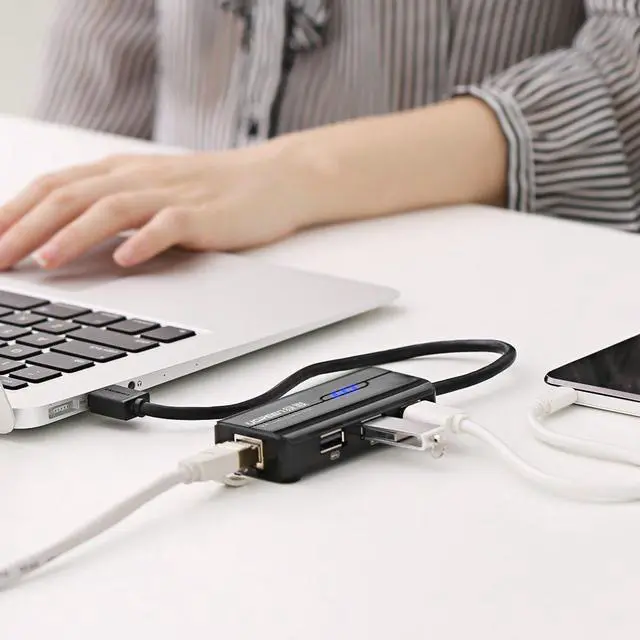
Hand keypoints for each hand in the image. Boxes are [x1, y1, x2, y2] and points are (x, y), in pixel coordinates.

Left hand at [0, 140, 318, 269]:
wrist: (272, 179)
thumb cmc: (211, 192)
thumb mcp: (152, 192)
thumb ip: (111, 208)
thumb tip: (60, 239)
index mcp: (121, 172)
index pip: (53, 187)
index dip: (13, 213)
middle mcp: (138, 178)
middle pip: (69, 196)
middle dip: (25, 228)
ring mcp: (171, 194)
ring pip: (110, 208)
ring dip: (73, 234)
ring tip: (44, 262)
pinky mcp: (203, 214)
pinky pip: (168, 225)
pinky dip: (143, 241)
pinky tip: (124, 260)